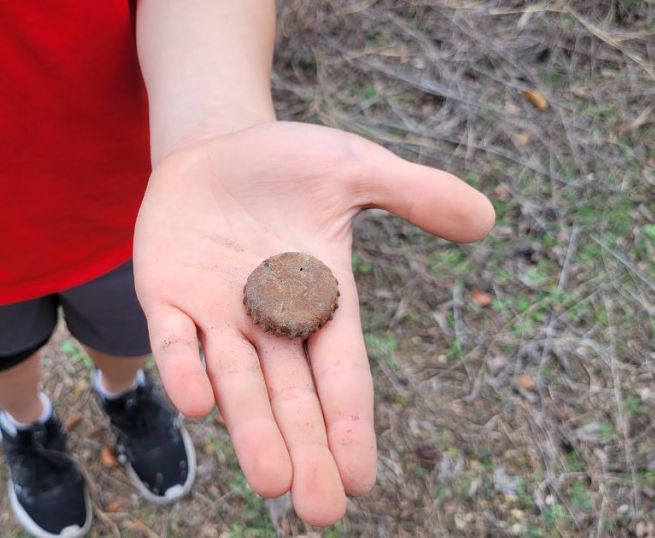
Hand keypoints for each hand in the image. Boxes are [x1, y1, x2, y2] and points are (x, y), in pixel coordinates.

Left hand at [133, 121, 493, 525]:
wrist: (214, 147)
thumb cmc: (287, 165)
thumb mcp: (353, 170)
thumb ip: (413, 193)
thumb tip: (486, 219)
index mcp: (322, 301)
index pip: (342, 374)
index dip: (351, 424)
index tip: (362, 479)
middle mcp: (271, 322)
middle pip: (293, 398)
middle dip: (306, 450)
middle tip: (320, 510)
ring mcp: (217, 314)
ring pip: (238, 384)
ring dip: (253, 430)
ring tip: (271, 481)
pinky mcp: (168, 297)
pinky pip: (176, 341)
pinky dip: (187, 370)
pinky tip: (199, 405)